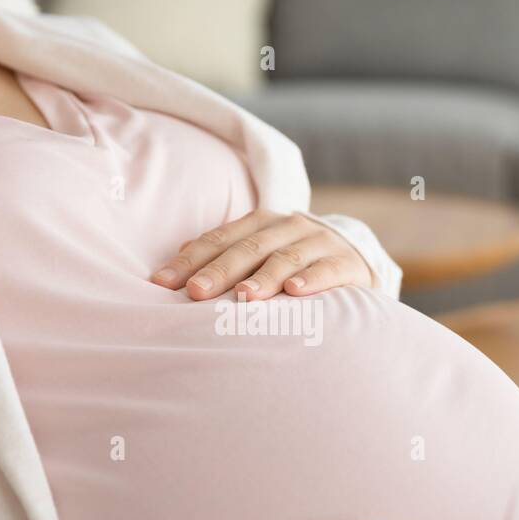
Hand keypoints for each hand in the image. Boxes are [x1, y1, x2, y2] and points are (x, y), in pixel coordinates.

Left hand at [150, 210, 374, 300]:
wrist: (356, 259)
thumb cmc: (294, 262)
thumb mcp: (261, 253)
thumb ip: (226, 252)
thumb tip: (179, 254)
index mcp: (261, 222)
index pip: (220, 239)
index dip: (190, 260)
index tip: (162, 283)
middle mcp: (289, 226)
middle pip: (249, 248)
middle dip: (220, 270)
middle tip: (196, 291)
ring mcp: (320, 242)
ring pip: (287, 258)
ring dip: (265, 278)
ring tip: (245, 297)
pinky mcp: (348, 262)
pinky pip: (328, 270)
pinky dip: (312, 280)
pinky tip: (295, 292)